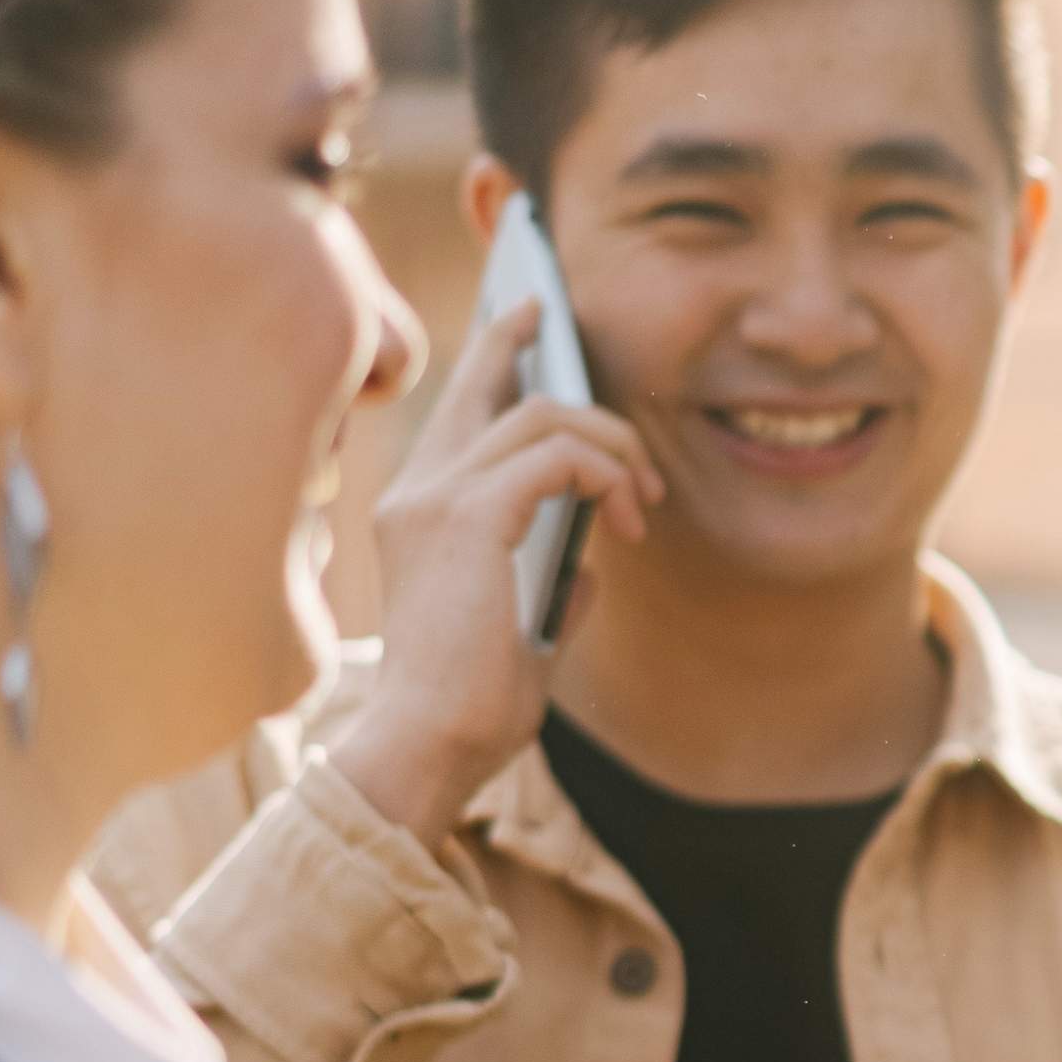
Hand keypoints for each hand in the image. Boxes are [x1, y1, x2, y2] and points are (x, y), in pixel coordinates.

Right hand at [332, 299, 663, 843]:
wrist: (431, 741)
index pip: (456, 411)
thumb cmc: (471, 700)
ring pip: (542, 416)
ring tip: (645, 498)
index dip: (492, 357)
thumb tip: (591, 561)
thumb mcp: (519, 624)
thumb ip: (547, 577)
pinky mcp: (469, 516)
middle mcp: (415, 490)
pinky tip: (627, 516)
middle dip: (526, 344)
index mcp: (418, 510)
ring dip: (612, 446)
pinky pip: (556, 456)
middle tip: (562, 322)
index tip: (526, 321)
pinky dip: (605, 473)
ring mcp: (434, 497)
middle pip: (481, 386)